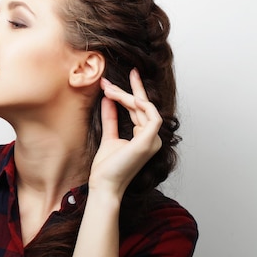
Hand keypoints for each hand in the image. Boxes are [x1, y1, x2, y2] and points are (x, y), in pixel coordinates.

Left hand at [89, 69, 162, 196]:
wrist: (103, 184)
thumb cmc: (107, 166)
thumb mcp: (109, 136)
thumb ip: (111, 117)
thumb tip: (108, 99)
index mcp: (144, 136)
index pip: (140, 109)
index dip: (131, 92)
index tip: (119, 79)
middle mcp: (152, 138)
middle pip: (143, 106)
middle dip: (132, 88)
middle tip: (123, 73)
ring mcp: (152, 141)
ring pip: (145, 109)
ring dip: (127, 96)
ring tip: (109, 89)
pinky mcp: (148, 143)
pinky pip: (153, 118)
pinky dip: (143, 106)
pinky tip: (129, 98)